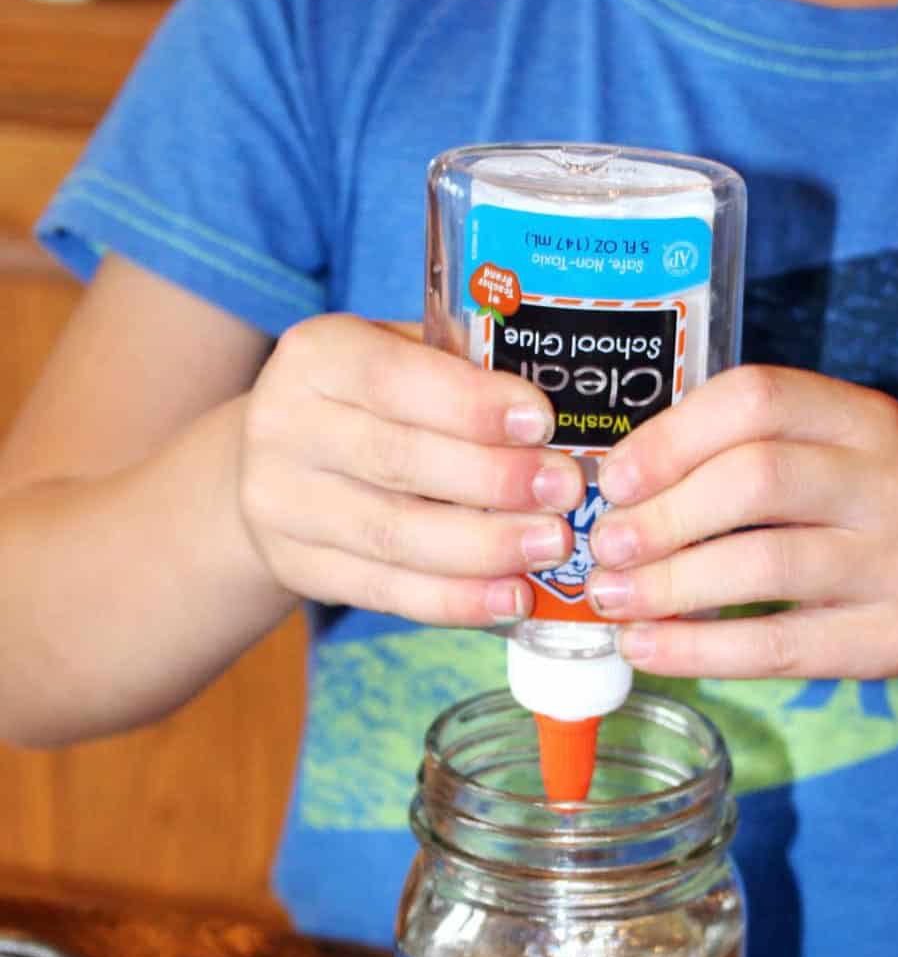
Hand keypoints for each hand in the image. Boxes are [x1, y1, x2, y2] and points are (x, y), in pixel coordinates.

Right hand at [237, 316, 583, 623]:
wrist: (274, 462)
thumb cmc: (368, 402)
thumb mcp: (399, 357)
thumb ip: (461, 372)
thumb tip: (564, 407)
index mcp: (317, 356)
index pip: (395, 378)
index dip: (471, 405)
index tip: (541, 422)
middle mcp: (283, 426)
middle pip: (398, 460)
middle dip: (493, 479)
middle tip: (564, 491)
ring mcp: (281, 504)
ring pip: (393, 534)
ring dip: (484, 548)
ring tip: (549, 547)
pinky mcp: (297, 566)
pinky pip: (384, 590)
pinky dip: (455, 600)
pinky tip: (511, 599)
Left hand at [585, 365, 897, 681]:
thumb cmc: (872, 501)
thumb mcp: (837, 445)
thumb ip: (747, 447)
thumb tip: (619, 484)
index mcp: (866, 418)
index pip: (758, 400)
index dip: (672, 437)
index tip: (616, 478)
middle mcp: (891, 482)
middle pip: (757, 481)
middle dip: (663, 515)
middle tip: (605, 545)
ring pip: (764, 567)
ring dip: (669, 586)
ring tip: (613, 598)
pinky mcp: (893, 639)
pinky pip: (778, 647)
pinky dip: (699, 649)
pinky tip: (647, 648)